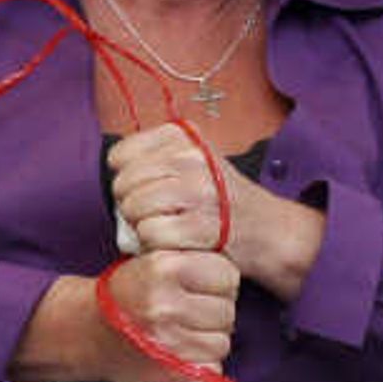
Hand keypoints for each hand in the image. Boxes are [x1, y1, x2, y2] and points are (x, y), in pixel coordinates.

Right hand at [97, 249, 238, 381]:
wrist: (90, 332)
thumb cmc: (129, 293)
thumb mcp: (154, 259)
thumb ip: (194, 258)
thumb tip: (234, 273)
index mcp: (164, 268)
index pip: (227, 275)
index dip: (217, 283)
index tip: (200, 288)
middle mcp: (166, 305)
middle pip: (228, 311)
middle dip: (213, 313)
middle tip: (189, 314)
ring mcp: (169, 343)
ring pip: (222, 343)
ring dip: (208, 341)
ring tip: (183, 334)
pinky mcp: (173, 374)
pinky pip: (212, 371)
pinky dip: (201, 366)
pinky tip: (180, 355)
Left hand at [106, 124, 229, 256]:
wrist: (268, 229)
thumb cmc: (219, 199)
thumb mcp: (193, 162)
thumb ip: (154, 158)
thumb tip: (114, 170)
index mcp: (184, 137)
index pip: (120, 155)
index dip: (126, 178)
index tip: (146, 189)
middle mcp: (192, 158)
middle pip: (123, 184)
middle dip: (130, 205)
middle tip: (154, 215)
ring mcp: (199, 190)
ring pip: (133, 208)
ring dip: (141, 226)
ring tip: (163, 228)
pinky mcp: (202, 224)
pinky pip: (150, 233)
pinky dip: (154, 245)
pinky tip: (174, 242)